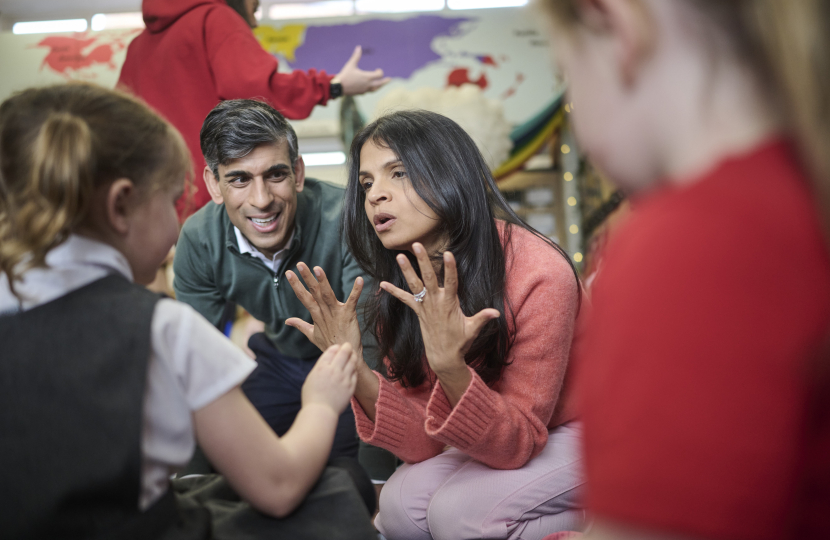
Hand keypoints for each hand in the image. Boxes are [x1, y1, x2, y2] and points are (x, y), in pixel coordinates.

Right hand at [285, 262, 363, 353]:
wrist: (345, 355)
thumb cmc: (330, 345)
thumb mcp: (312, 335)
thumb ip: (300, 325)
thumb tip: (287, 321)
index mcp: (316, 315)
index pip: (304, 297)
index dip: (296, 285)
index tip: (288, 273)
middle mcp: (324, 312)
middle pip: (314, 292)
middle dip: (307, 278)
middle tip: (300, 264)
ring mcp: (336, 313)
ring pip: (328, 294)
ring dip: (323, 281)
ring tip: (318, 268)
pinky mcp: (349, 315)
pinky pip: (353, 300)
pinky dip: (356, 290)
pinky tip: (359, 279)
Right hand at [302, 343, 357, 414]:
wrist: (321, 412)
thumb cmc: (312, 397)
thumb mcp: (311, 378)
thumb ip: (320, 368)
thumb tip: (328, 361)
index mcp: (321, 367)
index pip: (331, 351)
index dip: (336, 347)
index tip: (338, 347)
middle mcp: (334, 370)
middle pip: (344, 353)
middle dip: (347, 347)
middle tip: (348, 346)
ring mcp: (344, 378)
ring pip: (352, 361)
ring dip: (353, 356)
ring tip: (353, 354)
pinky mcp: (351, 386)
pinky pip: (355, 374)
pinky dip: (354, 369)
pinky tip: (353, 368)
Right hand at [332, 46, 390, 95]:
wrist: (338, 87)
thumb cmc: (345, 75)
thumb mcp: (351, 64)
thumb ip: (356, 56)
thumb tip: (359, 47)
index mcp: (367, 77)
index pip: (379, 75)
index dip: (380, 72)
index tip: (378, 69)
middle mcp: (368, 84)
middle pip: (380, 84)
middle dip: (385, 81)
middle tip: (389, 79)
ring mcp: (365, 90)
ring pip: (375, 89)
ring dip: (379, 86)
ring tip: (381, 85)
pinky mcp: (361, 93)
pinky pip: (369, 91)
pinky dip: (372, 89)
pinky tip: (371, 88)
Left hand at [379, 243, 499, 378]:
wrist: (443, 357)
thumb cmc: (460, 342)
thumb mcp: (473, 329)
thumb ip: (483, 318)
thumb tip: (497, 313)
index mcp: (450, 304)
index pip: (452, 282)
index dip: (450, 268)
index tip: (448, 253)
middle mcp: (435, 302)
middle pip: (429, 278)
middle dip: (423, 261)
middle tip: (417, 245)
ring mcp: (425, 306)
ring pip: (415, 285)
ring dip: (407, 270)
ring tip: (399, 256)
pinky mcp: (418, 312)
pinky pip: (405, 299)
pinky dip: (394, 292)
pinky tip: (382, 284)